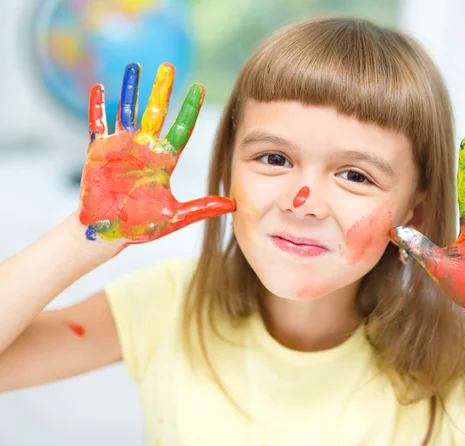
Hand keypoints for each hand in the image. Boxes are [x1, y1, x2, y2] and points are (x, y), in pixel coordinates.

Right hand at [79, 62, 234, 249]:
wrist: (109, 233)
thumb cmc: (141, 226)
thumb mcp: (175, 216)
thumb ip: (202, 208)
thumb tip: (233, 204)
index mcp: (164, 162)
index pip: (181, 129)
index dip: (190, 109)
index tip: (200, 88)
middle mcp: (144, 149)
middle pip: (156, 113)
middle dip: (163, 90)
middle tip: (169, 66)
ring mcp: (121, 147)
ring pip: (127, 111)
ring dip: (130, 89)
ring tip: (135, 66)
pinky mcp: (98, 151)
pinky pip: (98, 124)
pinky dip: (97, 106)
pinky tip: (99, 88)